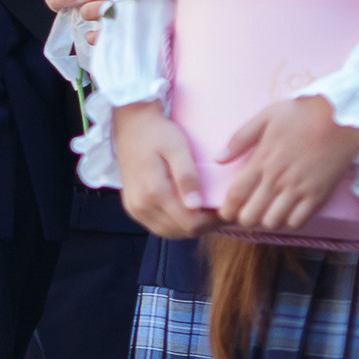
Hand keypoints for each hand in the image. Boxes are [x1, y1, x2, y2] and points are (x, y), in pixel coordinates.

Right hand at [114, 101, 219, 239]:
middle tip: (223, 209)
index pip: (191, 223)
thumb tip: (196, 205)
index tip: (229, 209)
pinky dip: (177, 223)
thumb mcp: (177, 148)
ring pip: (171, 232)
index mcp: (153, 192)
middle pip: (182, 231)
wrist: (130, 125)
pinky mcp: (133, 208)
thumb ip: (187, 176)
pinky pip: (159, 226)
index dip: (214, 221)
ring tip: (208, 210)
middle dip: (206, 225)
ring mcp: (135, 209)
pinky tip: (189, 210)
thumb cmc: (157, 133)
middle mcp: (141, 205)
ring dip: (192, 226)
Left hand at [218, 96, 358, 232]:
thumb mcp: (266, 116)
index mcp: (262, 160)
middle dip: (244, 218)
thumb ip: (240, 138)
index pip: (236, 196)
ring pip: (273, 223)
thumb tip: (218, 159)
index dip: (226, 210)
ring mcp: (299, 189)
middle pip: (251, 215)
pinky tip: (287, 212)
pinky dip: (289, 222)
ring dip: (266, 221)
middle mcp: (278, 179)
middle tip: (246, 212)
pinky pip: (298, 222)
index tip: (225, 212)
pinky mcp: (318, 196)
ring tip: (266, 212)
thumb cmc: (302, 114)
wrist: (343, 117)